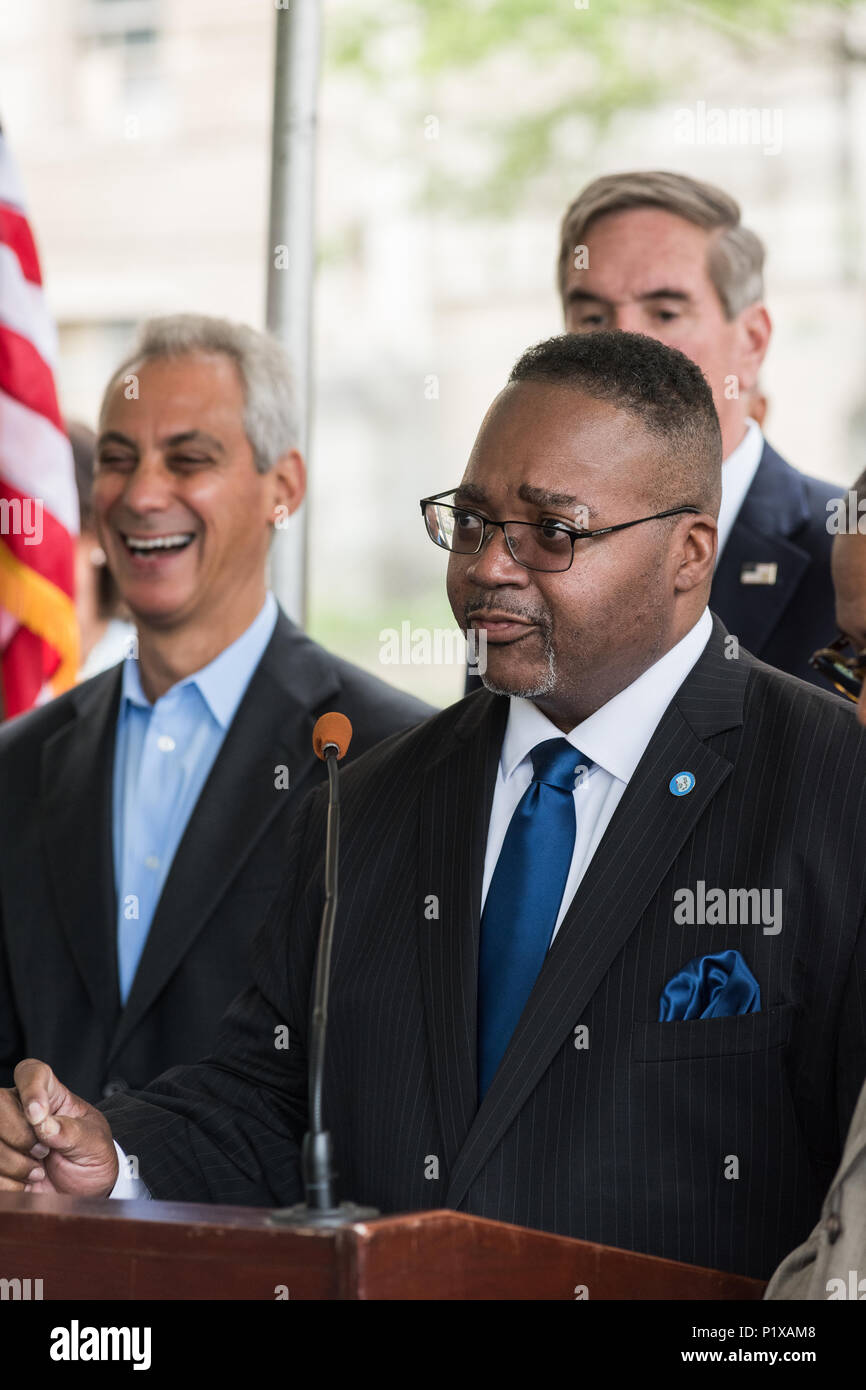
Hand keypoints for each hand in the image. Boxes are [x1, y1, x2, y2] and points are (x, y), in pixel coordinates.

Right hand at [0, 1059, 118, 1197]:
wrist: (84, 1193)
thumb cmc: (91, 1157)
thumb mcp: (94, 1143)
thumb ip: (72, 1132)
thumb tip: (45, 1124)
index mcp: (50, 1095)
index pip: (31, 1072)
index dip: (30, 1089)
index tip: (37, 1114)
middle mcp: (20, 1110)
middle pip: (0, 1102)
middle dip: (20, 1134)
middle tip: (43, 1151)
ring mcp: (6, 1136)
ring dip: (14, 1164)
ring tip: (38, 1171)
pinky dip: (8, 1184)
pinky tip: (24, 1184)